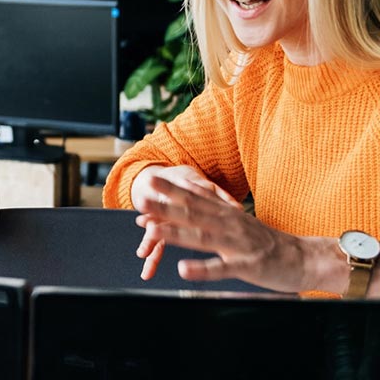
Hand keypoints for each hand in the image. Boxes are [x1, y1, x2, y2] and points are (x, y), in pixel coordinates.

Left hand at [133, 171, 319, 292]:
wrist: (305, 259)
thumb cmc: (266, 241)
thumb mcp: (238, 219)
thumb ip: (212, 208)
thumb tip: (187, 192)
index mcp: (227, 214)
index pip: (196, 197)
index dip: (172, 188)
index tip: (149, 178)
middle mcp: (230, 225)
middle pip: (194, 212)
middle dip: (166, 204)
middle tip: (142, 196)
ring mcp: (238, 244)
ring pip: (203, 236)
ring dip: (176, 233)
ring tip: (152, 230)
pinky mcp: (247, 266)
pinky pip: (222, 268)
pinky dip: (202, 268)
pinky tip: (183, 268)